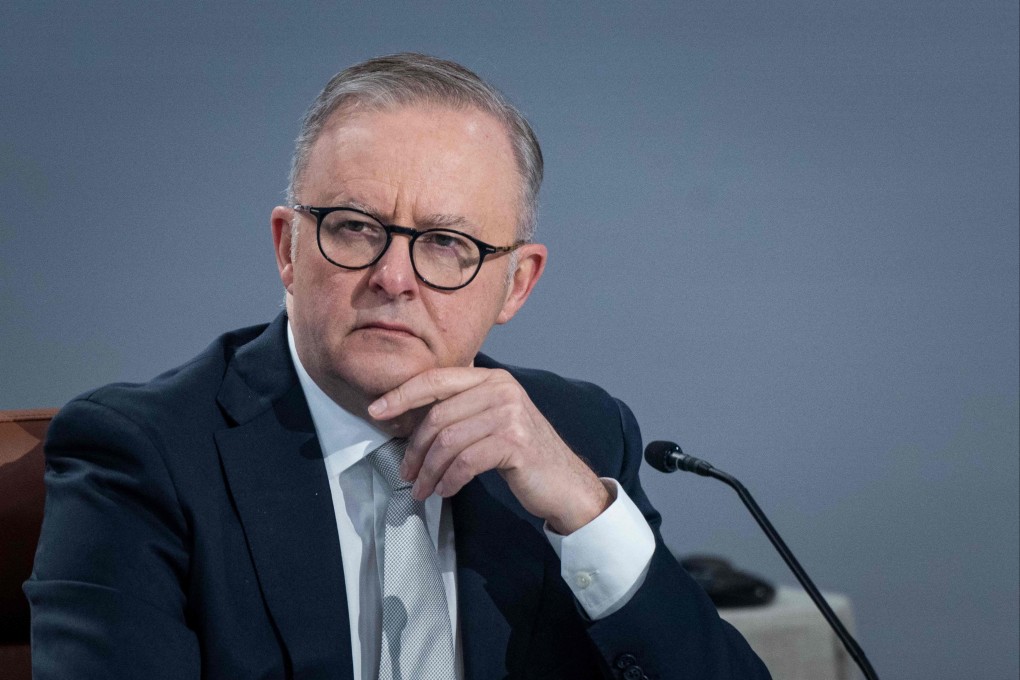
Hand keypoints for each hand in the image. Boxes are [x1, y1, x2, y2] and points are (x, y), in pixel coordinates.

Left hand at [368, 367, 610, 534]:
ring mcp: (510, 414)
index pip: (437, 380)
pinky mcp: (515, 442)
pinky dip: (449, 479)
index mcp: (492, 378)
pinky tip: (446, 490)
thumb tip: (410, 420)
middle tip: (406, 473)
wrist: (565, 484)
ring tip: (422, 490)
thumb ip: (461, 411)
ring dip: (428, 471)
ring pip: (448, 441)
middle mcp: (502, 389)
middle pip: (438, 415)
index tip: (376, 410)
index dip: (402, 394)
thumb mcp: (492, 422)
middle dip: (415, 448)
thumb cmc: (523, 456)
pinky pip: (465, 461)